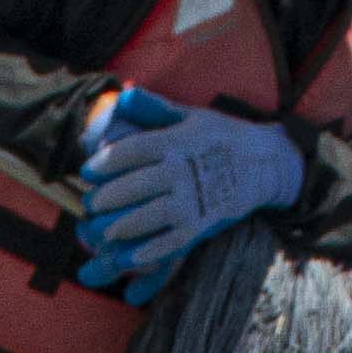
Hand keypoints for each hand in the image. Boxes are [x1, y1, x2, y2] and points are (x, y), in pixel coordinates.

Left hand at [73, 95, 302, 293]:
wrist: (265, 162)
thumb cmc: (221, 136)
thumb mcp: (190, 115)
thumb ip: (155, 109)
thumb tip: (123, 95)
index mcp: (176, 141)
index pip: (132, 151)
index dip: (105, 162)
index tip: (87, 171)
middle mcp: (183, 169)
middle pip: (136, 185)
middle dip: (108, 197)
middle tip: (89, 205)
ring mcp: (194, 198)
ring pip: (151, 214)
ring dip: (124, 225)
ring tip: (103, 232)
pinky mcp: (204, 223)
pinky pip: (174, 240)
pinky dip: (152, 250)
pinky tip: (131, 257)